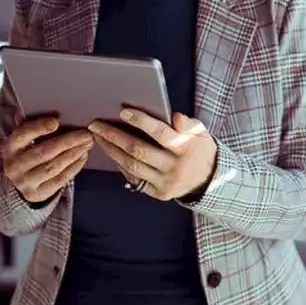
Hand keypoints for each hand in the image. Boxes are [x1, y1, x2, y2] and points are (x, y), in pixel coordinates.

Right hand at [2, 116, 93, 203]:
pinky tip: (83, 156)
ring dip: (74, 153)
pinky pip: (60, 179)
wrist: (19, 185)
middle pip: (43, 152)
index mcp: (10, 148)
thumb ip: (26, 125)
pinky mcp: (39, 193)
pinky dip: (74, 167)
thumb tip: (25, 110)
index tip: (56, 121)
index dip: (38, 128)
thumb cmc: (25, 155)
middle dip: (67, 141)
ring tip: (88, 143)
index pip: (21, 136)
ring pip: (53, 167)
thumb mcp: (22, 141)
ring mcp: (26, 181)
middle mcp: (15, 166)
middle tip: (86, 133)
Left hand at [88, 108, 217, 200]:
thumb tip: (174, 117)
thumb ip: (188, 124)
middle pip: (139, 150)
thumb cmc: (200, 150)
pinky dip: (121, 166)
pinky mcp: (158, 193)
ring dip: (112, 151)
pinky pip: (134, 179)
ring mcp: (165, 182)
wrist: (209, 180)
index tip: (123, 111)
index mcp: (185, 149)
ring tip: (98, 137)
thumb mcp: (201, 132)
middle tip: (96, 125)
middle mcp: (174, 167)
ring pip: (132, 166)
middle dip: (115, 136)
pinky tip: (111, 153)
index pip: (160, 133)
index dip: (141, 122)